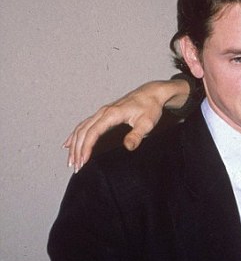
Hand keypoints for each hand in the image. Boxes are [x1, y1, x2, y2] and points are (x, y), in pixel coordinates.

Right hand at [63, 80, 189, 171]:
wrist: (152, 93)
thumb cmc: (150, 107)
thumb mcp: (147, 123)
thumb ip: (137, 135)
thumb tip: (128, 147)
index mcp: (112, 114)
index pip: (93, 132)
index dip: (86, 147)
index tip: (83, 161)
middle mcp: (103, 112)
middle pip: (83, 132)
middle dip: (77, 150)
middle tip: (75, 166)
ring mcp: (102, 112)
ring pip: (81, 128)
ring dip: (74, 145)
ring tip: (71, 161)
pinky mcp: (103, 113)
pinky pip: (84, 124)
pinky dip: (75, 135)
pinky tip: (68, 144)